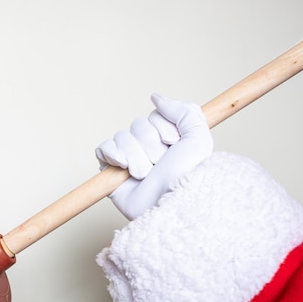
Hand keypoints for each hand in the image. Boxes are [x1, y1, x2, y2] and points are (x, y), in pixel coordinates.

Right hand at [96, 94, 212, 219]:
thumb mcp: (199, 139)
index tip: (174, 145)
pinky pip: (103, 148)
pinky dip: (113, 154)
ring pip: (122, 136)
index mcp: (169, 140)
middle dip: (150, 145)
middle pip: (138, 124)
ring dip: (136, 156)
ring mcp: (129, 159)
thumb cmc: (187, 178)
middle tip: (160, 164)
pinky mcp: (111, 171)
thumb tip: (156, 97)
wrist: (167, 205)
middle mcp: (149, 148)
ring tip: (145, 175)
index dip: (164, 128)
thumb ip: (184, 111)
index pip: (155, 115)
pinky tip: (123, 167)